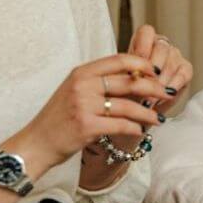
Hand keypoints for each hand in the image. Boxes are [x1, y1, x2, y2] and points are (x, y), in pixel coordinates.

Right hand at [15, 52, 173, 173]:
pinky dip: (134, 128)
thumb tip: (133, 76)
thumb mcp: (75, 91)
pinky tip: (141, 131)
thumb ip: (98, 82)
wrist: (36, 143)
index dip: (142, 64)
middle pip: (128, 81)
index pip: (118, 60)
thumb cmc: (59, 118)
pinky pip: (120, 125)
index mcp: (81, 72)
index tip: (156, 72)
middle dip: (153, 88)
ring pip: (128, 105)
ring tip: (158, 119)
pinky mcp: (86, 126)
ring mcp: (83, 105)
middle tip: (166, 94)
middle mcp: (82, 85)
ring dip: (147, 113)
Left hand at [129, 23, 192, 113]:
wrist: (139, 104)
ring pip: (171, 63)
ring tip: (152, 96)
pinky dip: (173, 86)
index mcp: (143, 39)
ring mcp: (175, 55)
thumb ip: (129, 71)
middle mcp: (160, 44)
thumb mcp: (122, 78)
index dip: (143, 48)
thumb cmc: (128, 88)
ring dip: (161, 82)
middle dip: (152, 69)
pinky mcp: (186, 69)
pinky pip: (183, 74)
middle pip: (161, 48)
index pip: (147, 32)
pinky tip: (165, 95)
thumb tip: (136, 74)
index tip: (137, 67)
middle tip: (144, 86)